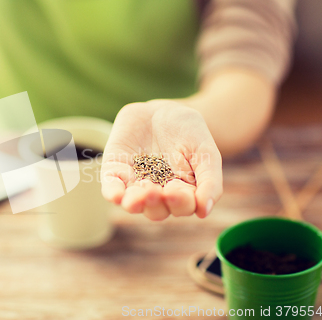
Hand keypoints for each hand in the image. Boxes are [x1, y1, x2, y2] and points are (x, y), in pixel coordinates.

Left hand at [101, 99, 222, 220]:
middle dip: (155, 203)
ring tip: (135, 198)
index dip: (179, 202)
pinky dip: (112, 192)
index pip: (181, 207)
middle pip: (156, 210)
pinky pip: (111, 186)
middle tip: (155, 191)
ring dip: (134, 202)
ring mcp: (135, 184)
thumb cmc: (190, 133)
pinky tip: (115, 195)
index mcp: (182, 194)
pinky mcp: (116, 170)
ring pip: (133, 202)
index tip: (176, 190)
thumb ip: (210, 181)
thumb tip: (204, 211)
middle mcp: (158, 194)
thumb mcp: (206, 152)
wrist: (164, 110)